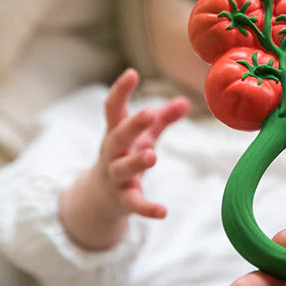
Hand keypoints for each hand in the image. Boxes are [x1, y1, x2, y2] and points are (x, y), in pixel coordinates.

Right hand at [59, 69, 189, 249]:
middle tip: (149, 113)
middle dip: (131, 125)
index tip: (132, 73)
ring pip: (122, 168)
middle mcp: (113, 152)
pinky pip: (133, 204)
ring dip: (136, 162)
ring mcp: (115, 177)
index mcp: (116, 132)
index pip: (113, 108)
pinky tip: (163, 212)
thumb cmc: (125, 156)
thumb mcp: (143, 137)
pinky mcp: (122, 199)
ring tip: (152, 155)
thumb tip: (185, 101)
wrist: (100, 196)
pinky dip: (146, 208)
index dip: (121, 91)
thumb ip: (163, 120)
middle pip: (118, 136)